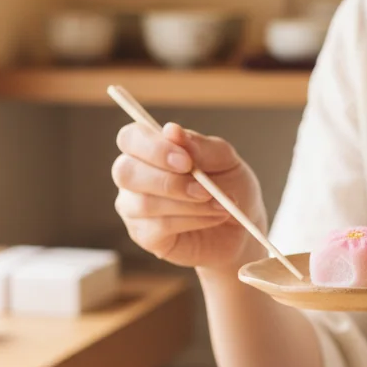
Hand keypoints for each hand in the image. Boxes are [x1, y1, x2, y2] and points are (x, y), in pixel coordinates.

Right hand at [112, 121, 265, 270]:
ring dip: (188, 203)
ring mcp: (134, 208)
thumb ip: (199, 145)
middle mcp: (134, 176)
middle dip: (167, 180)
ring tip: (219, 204)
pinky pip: (158, 227)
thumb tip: (171, 131)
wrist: (242, 226)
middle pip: (124, 171)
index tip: (186, 160)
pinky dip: (192, 220)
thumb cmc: (229, 185)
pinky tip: (213, 217)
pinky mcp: (144, 235)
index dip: (153, 147)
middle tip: (204, 188)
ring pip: (144, 203)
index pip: (130, 138)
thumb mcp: (225, 159)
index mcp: (148, 149)